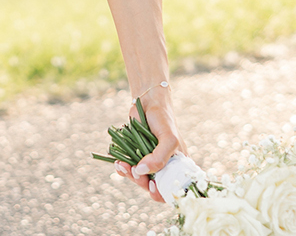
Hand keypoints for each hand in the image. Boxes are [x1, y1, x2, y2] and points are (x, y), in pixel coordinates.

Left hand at [108, 90, 186, 205]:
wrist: (148, 103)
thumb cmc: (164, 121)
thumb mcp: (169, 139)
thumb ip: (159, 158)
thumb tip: (141, 171)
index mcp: (177, 167)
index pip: (171, 189)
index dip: (162, 193)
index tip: (152, 186)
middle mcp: (163, 167)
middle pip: (153, 186)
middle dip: (142, 182)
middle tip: (135, 173)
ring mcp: (149, 162)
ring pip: (139, 178)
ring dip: (129, 174)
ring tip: (122, 165)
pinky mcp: (135, 156)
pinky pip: (128, 168)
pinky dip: (122, 168)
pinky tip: (118, 163)